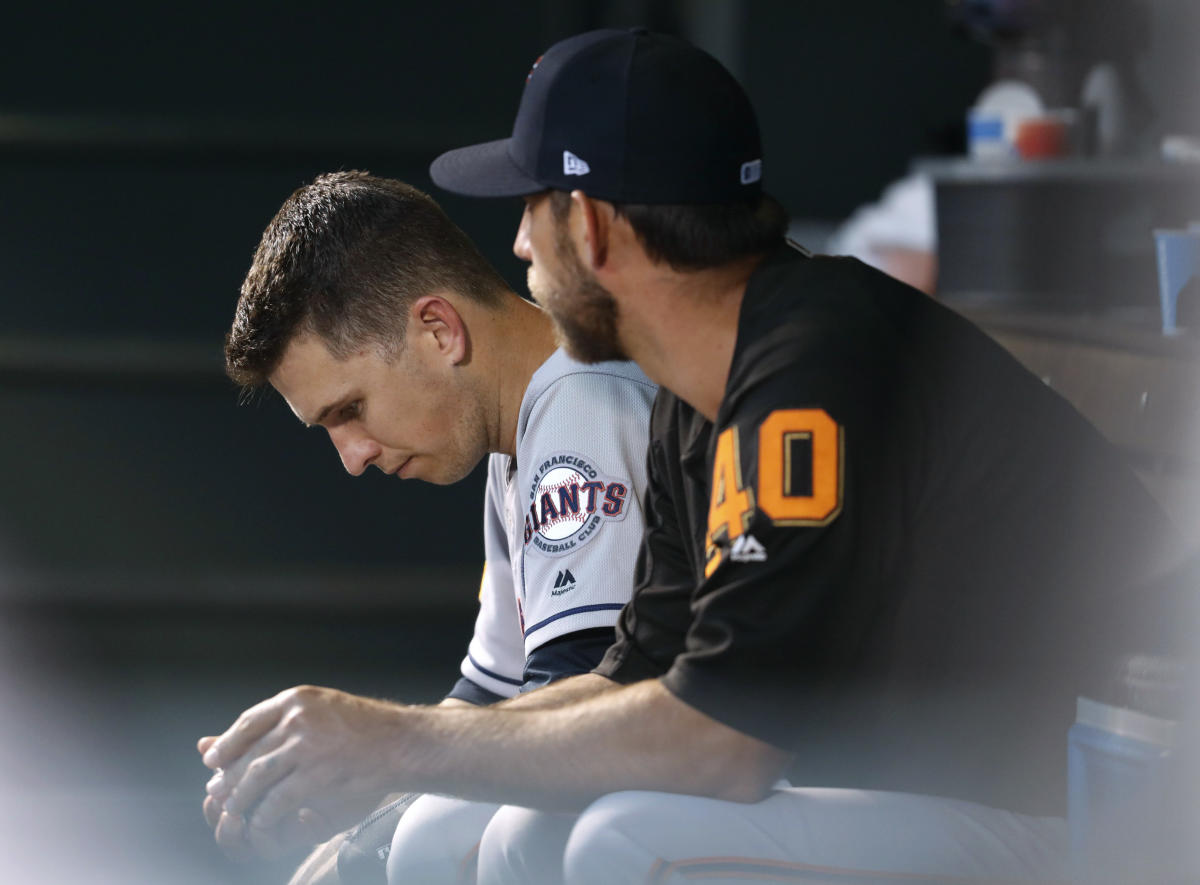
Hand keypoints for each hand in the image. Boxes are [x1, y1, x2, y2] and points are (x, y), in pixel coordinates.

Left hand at [198, 686, 402, 857]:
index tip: (213, 760)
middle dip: (229, 776)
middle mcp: (298, 718)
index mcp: (297, 699)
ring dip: (241, 798)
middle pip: (249, 752)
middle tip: (218, 792)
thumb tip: (224, 738)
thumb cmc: (365, 727)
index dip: (226, 744)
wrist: (402, 743)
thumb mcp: (320, 710)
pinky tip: (262, 821)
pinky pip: (277, 800)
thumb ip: (277, 722)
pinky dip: (265, 814)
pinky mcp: (316, 775)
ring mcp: (307, 746)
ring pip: (257, 777)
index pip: (248, 722)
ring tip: (235, 809)